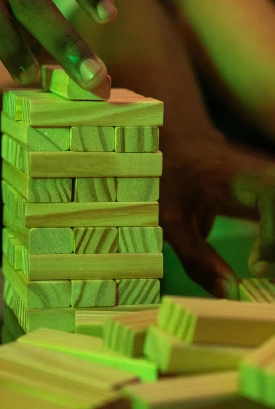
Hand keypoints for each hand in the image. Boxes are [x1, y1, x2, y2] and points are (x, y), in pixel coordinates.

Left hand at [161, 132, 274, 298]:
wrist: (182, 144)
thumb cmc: (173, 178)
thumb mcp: (172, 221)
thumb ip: (198, 259)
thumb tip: (229, 293)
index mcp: (240, 178)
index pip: (272, 201)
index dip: (272, 239)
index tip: (256, 267)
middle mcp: (266, 175)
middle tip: (264, 275)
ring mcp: (274, 181)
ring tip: (262, 267)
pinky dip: (274, 243)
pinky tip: (266, 261)